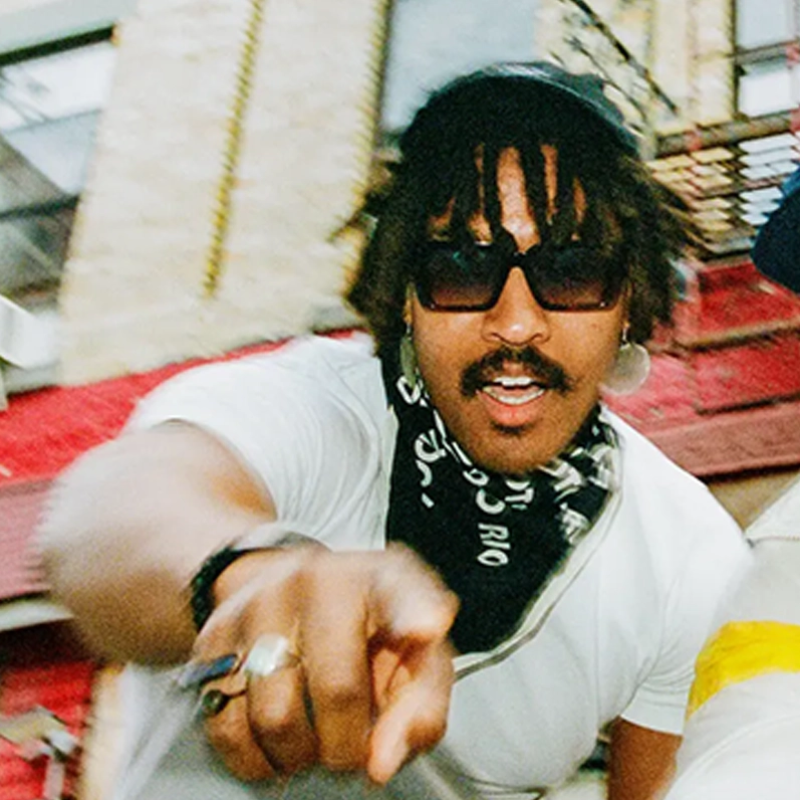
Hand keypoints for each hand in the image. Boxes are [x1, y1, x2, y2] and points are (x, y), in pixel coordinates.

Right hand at [189, 543, 458, 783]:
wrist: (285, 589)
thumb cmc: (363, 630)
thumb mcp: (411, 653)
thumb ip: (421, 706)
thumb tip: (383, 762)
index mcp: (378, 578)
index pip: (400, 590)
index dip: (415, 611)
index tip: (426, 630)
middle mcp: (316, 579)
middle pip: (337, 688)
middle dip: (347, 746)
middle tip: (349, 749)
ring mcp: (258, 604)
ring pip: (275, 716)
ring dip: (298, 755)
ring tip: (312, 742)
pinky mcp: (213, 637)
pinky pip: (225, 725)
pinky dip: (253, 758)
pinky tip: (275, 744)